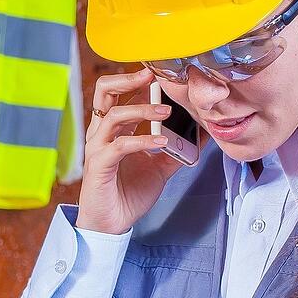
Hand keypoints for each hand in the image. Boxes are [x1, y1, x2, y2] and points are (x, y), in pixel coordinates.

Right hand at [76, 68, 194, 235]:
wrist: (111, 224)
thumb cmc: (127, 194)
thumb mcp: (158, 168)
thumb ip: (174, 150)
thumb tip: (199, 137)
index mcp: (113, 129)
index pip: (121, 93)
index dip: (140, 81)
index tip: (163, 74)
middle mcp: (101, 133)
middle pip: (104, 91)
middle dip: (128, 79)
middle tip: (152, 75)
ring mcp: (98, 148)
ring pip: (114, 115)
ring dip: (142, 109)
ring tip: (166, 112)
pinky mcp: (99, 165)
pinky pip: (119, 145)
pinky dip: (141, 140)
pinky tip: (160, 142)